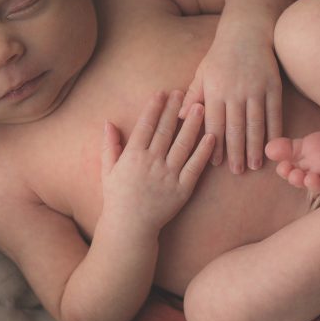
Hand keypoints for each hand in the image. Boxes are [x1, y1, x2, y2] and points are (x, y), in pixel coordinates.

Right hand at [101, 90, 215, 233]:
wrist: (130, 228)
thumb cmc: (117, 198)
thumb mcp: (108, 170)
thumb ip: (109, 146)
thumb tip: (108, 122)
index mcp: (133, 156)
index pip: (146, 125)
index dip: (155, 107)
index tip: (162, 93)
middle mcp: (151, 163)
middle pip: (166, 130)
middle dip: (175, 109)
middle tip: (184, 91)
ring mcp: (168, 176)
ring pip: (183, 144)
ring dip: (192, 124)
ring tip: (200, 107)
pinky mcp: (182, 189)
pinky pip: (195, 166)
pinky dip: (204, 151)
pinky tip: (211, 137)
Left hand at [178, 34, 282, 173]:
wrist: (246, 31)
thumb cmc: (220, 54)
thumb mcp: (202, 72)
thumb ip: (193, 95)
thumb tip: (181, 116)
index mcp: (215, 90)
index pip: (214, 124)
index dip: (215, 145)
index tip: (216, 163)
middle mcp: (235, 92)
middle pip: (235, 128)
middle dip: (236, 152)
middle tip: (237, 171)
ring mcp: (255, 89)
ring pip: (255, 124)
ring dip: (255, 147)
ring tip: (254, 165)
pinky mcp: (273, 86)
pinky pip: (274, 113)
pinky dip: (274, 131)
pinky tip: (273, 145)